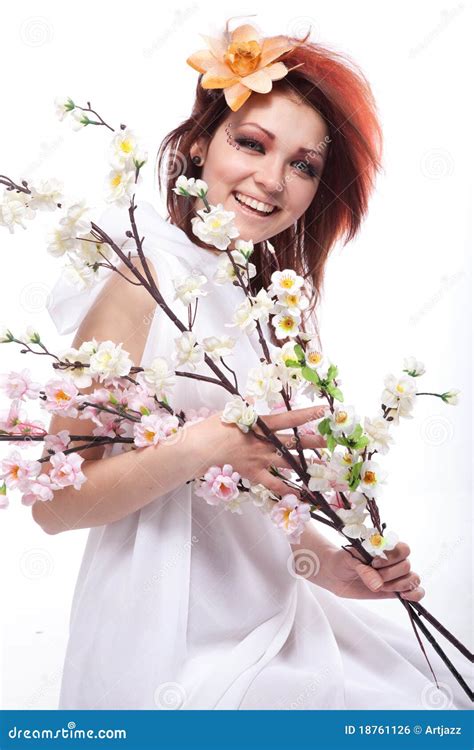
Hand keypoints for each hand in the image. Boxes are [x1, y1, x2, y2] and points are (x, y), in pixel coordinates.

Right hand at [188, 404, 327, 496]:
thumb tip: (250, 398)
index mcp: (260, 424)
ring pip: (289, 463)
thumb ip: (244, 409)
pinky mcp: (252, 474)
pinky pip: (273, 484)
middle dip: (315, 441)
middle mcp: (264, 443)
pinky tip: (301, 495)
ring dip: (307, 465)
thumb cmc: (210, 428)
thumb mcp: (230, 413)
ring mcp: (259, 460)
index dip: (308, 414)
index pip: (290, 418)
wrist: (197, 449)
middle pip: (295, 442)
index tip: (325, 411)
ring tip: (325, 467)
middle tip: (333, 440)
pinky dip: (287, 490)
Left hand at [325, 542, 424, 600]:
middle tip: (373, 577)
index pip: (403, 549)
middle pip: (406, 566)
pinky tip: (403, 596)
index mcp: (385, 547)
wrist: (335, 574)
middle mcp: (394, 560)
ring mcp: (396, 575)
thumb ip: (363, 568)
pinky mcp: (396, 590)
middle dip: (389, 575)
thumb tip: (377, 584)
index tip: (374, 563)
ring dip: (398, 585)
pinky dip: (415, 595)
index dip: (392, 558)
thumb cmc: (343, 560)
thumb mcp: (349, 559)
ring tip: (381, 586)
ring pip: (413, 578)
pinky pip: (416, 591)